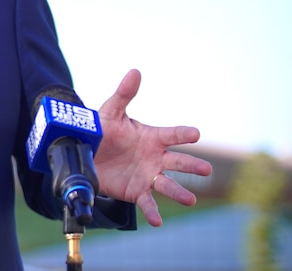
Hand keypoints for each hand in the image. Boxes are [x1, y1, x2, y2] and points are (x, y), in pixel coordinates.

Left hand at [93, 69, 212, 226]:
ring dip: (179, 192)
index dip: (183, 133)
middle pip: (178, 162)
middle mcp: (155, 157)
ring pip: (168, 184)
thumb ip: (124, 94)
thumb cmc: (104, 130)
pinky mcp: (137, 191)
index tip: (195, 133)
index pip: (172, 134)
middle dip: (192, 165)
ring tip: (190, 200)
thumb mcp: (111, 112)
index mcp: (152, 137)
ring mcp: (148, 175)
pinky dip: (153, 212)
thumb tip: (135, 71)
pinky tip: (158, 222)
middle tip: (206, 169)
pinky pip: (148, 202)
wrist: (87, 153)